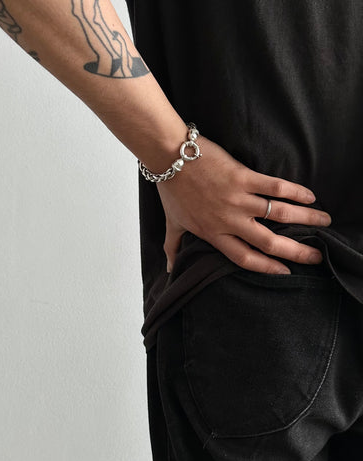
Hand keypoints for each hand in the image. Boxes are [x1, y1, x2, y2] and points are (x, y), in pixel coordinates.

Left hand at [156, 134, 331, 273]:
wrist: (169, 156)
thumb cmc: (172, 190)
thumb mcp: (172, 223)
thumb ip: (173, 247)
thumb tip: (170, 268)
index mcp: (214, 233)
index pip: (244, 258)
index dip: (266, 268)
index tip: (285, 272)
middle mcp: (229, 220)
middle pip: (268, 243)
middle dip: (295, 252)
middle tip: (316, 257)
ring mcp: (237, 199)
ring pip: (279, 214)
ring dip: (305, 219)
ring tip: (324, 222)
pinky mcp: (243, 177)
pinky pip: (275, 187)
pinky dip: (295, 192)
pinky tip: (310, 196)